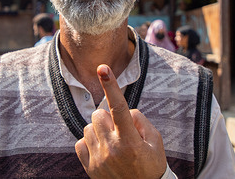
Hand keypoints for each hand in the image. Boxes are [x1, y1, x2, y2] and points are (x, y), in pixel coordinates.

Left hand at [75, 64, 166, 178]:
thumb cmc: (151, 165)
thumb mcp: (155, 141)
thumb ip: (140, 120)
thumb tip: (124, 111)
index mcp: (130, 140)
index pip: (119, 107)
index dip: (111, 86)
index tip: (103, 68)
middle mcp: (112, 148)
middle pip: (98, 114)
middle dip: (107, 117)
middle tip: (119, 130)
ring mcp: (98, 159)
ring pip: (88, 127)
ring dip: (98, 130)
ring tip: (111, 143)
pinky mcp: (88, 167)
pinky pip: (79, 142)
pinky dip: (89, 142)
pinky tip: (101, 151)